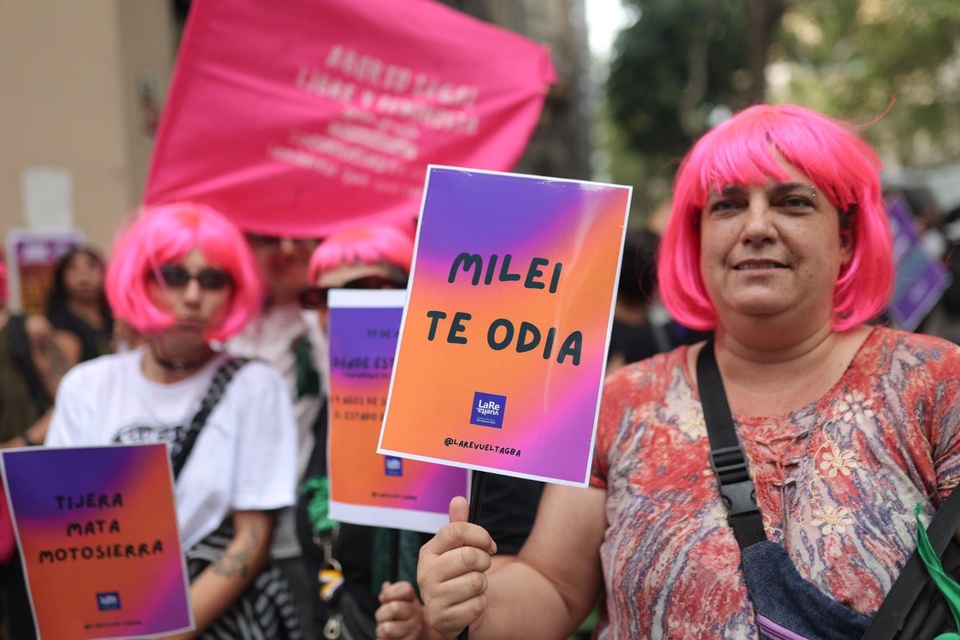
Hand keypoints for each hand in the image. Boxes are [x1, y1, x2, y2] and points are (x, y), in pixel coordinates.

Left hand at [375, 580, 423, 639]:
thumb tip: (385, 586)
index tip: (385, 598)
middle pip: (394, 608)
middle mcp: (417, 615)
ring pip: (387, 629)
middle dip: (381, 614)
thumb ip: (390, 594)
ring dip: (381, 630)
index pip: (405, 589)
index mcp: (413, 601)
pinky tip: (391, 639)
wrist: (419, 637)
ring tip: (387, 631)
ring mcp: (414, 631)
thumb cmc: (402, 618)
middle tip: (385, 619)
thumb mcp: (398, 603)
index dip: (390, 593)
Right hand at [417, 496, 496, 638]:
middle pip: (469, 556)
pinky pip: (477, 605)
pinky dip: (480, 604)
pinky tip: (469, 604)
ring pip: (476, 582)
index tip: (489, 544)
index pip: (457, 531)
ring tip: (473, 587)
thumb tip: (459, 500)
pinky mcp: (443, 620)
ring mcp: (432, 598)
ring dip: (483, 585)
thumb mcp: (455, 550)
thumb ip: (459, 525)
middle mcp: (425, 573)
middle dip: (485, 562)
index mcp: (428, 552)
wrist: (452, 613)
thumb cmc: (456, 575)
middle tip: (482, 567)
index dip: (480, 535)